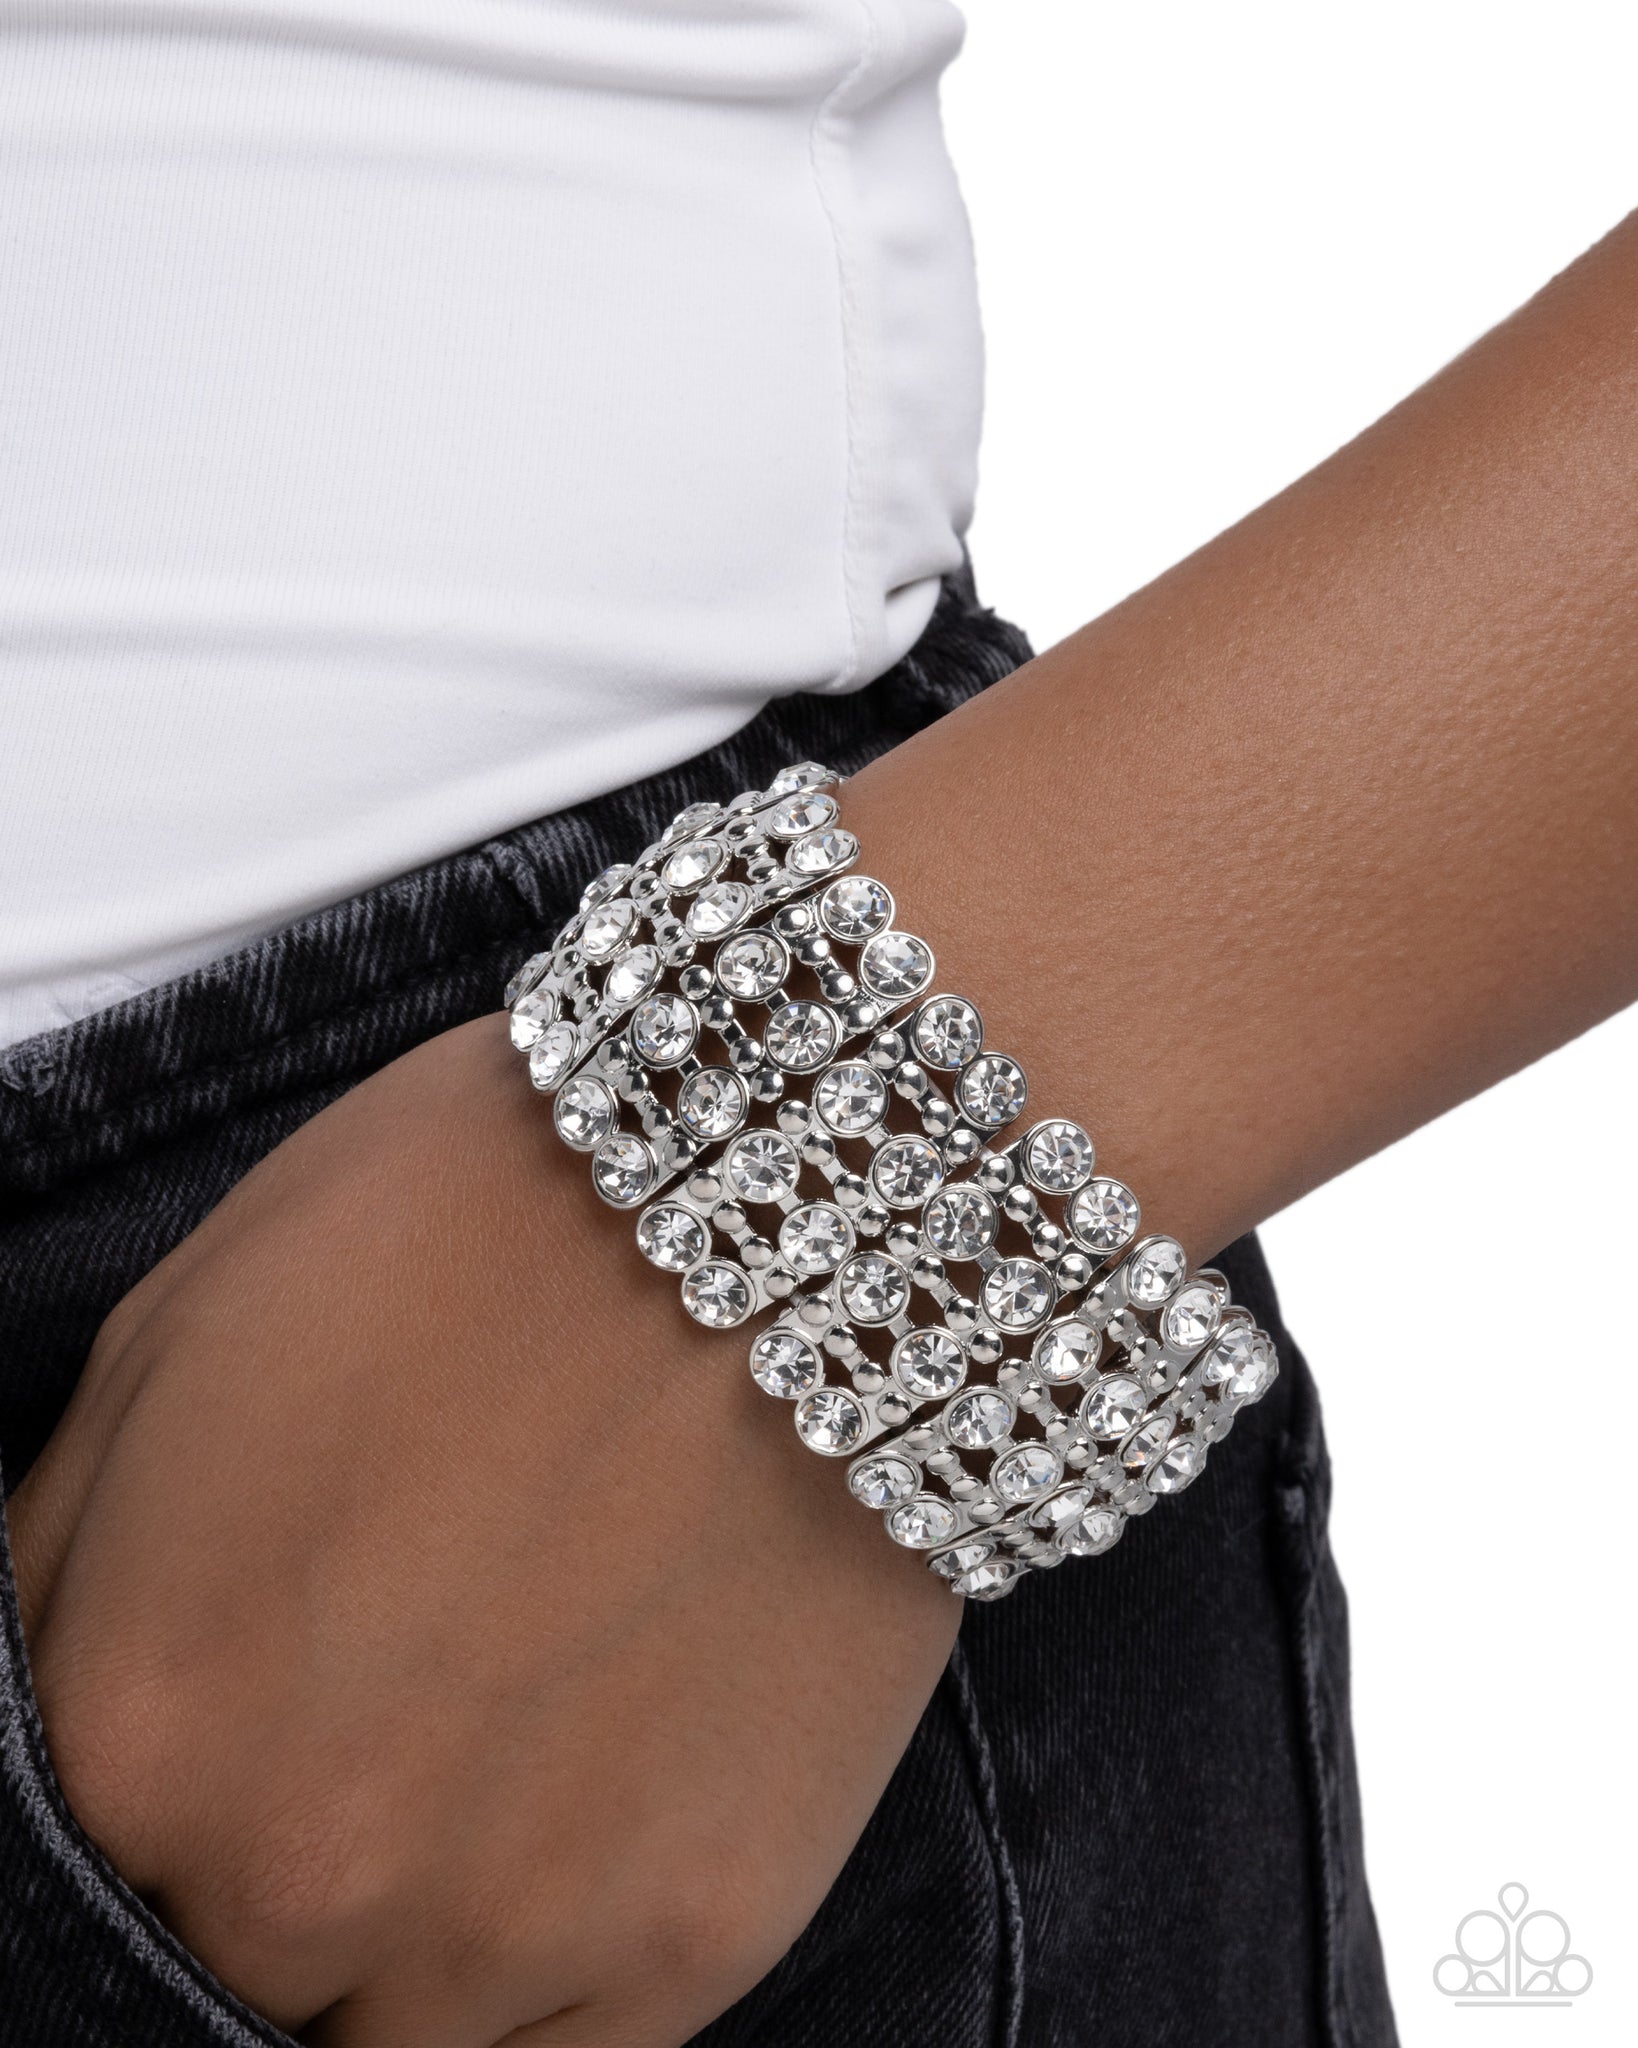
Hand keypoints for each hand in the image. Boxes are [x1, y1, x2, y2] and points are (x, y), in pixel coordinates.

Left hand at [7, 1016, 958, 2047]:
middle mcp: (296, 1874)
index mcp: (136, 1724)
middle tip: (382, 1721)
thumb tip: (50, 1709)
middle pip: (228, 1978)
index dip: (162, 1802)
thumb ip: (65, 1581)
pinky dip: (540, 1981)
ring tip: (493, 1758)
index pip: (80, 1881)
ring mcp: (504, 1928)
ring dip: (411, 1932)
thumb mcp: (176, 1340)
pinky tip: (578, 1829)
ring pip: (385, 2041)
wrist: (785, 1206)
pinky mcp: (693, 1939)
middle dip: (278, 1864)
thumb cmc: (472, 1224)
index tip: (245, 1733)